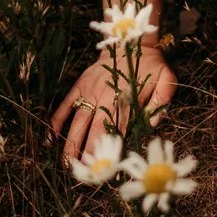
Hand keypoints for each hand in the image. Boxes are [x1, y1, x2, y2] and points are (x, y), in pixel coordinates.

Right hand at [52, 43, 175, 166]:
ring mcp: (90, 90)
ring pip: (78, 120)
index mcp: (126, 97)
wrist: (131, 40)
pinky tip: (50, 139)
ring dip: (71, 143)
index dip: (113, 151)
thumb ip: (162, 100)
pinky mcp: (80, 85)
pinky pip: (65, 104)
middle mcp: (105, 95)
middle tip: (84, 175)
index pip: (118, 130)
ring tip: (66, 165)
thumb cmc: (151, 66)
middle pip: (95, 129)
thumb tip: (152, 124)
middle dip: (89, 153)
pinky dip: (57, 121)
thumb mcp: (166, 78)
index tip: (109, 171)